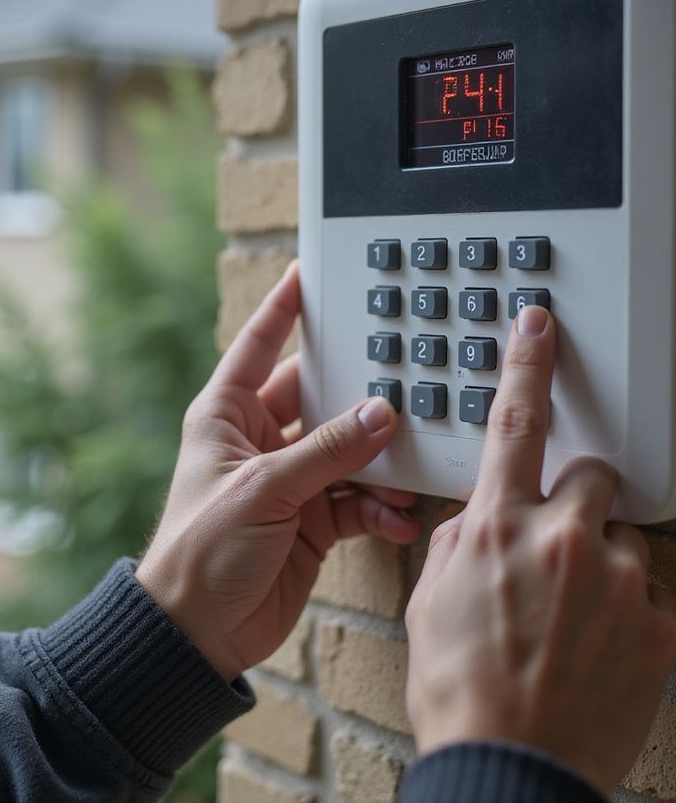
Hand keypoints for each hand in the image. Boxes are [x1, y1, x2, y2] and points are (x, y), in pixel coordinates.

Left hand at [136, 262, 419, 682]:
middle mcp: (258, 439)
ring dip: (378, 460)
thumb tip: (382, 414)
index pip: (257, 345)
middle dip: (358, 395)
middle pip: (318, 398)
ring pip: (346, 450)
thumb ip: (327, 451)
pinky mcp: (310, 520)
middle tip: (401, 379)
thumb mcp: (264, 489)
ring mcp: (288, 480)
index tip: (308, 273)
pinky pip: (355, 500)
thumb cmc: (203, 550)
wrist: (198, 631)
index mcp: (227, 414)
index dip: (283, 309)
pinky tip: (399, 517)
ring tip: (408, 467)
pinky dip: (379, 507)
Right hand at [405, 306, 675, 795]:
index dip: (527, 366)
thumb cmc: (459, 684)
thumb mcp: (432, 597)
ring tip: (570, 616)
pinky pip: (649, 595)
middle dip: (577, 496)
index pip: (514, 424)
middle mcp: (562, 541)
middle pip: (593, 476)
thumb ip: (461, 539)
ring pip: (621, 538)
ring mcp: (617, 583)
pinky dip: (625, 610)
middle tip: (555, 541)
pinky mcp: (659, 628)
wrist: (509, 764)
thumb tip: (483, 520)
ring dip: (598, 562)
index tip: (539, 326)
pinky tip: (593, 646)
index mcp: (497, 526)